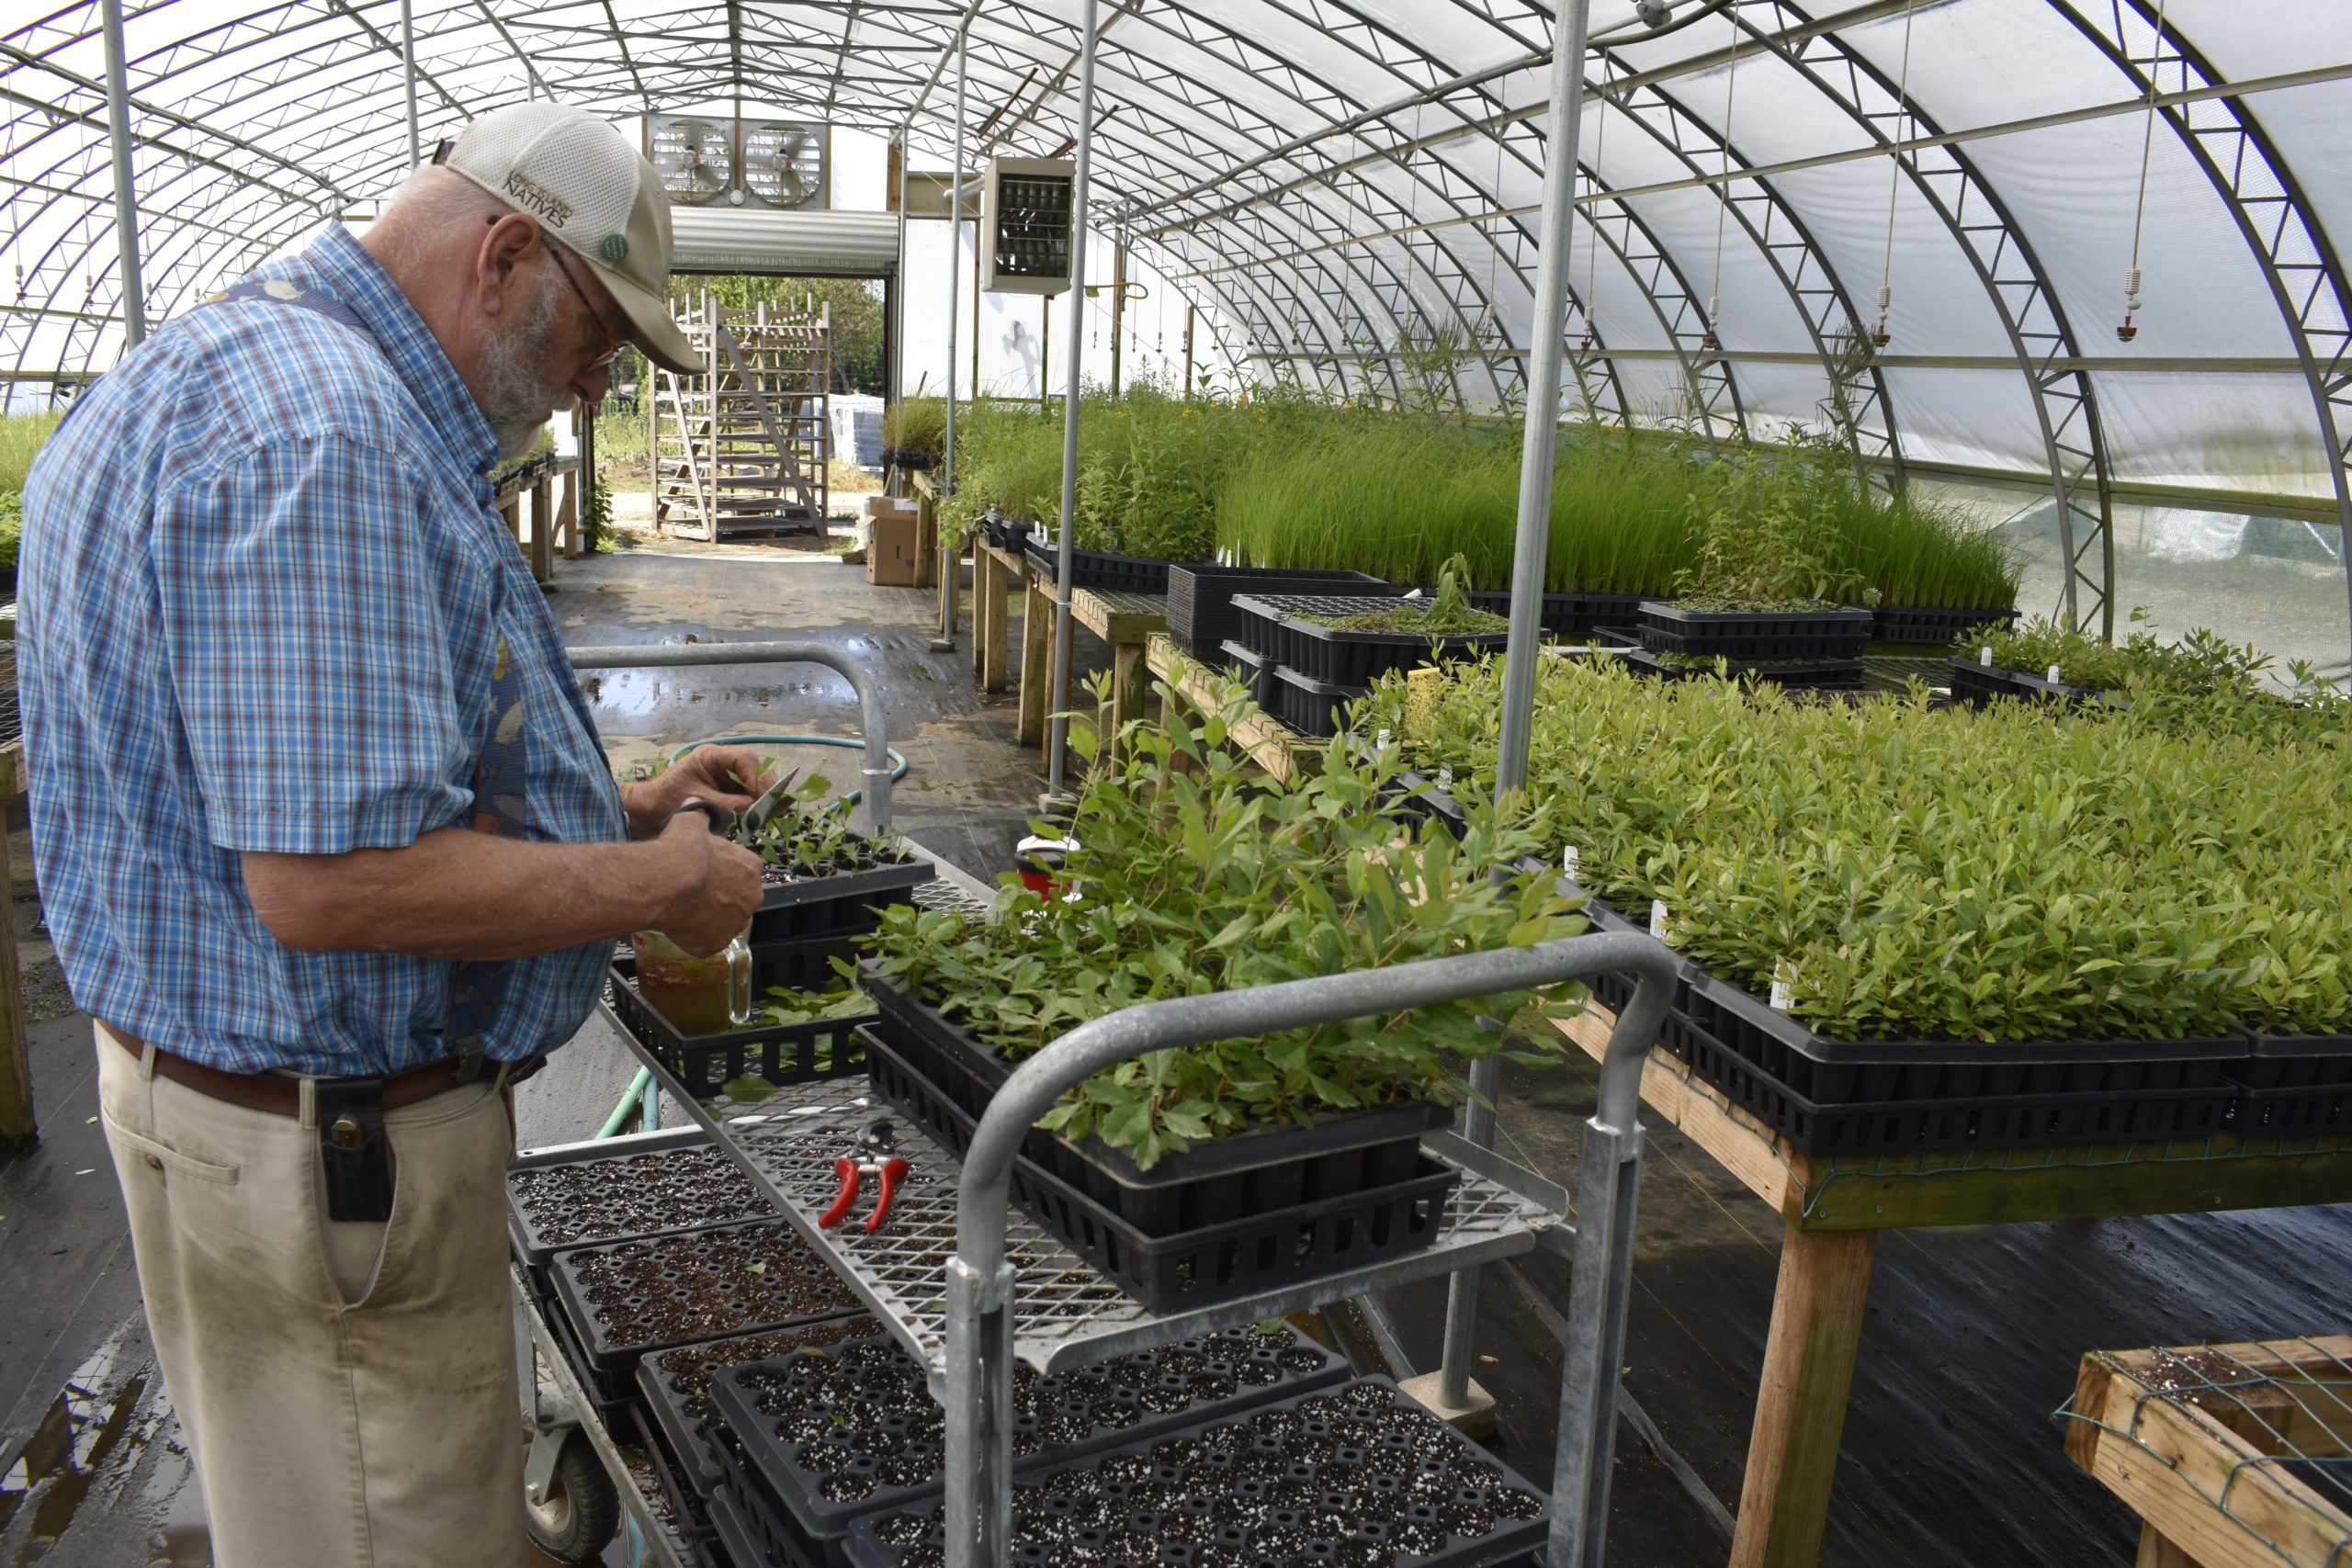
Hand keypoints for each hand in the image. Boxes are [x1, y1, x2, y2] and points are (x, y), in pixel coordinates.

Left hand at [624, 745, 773, 836]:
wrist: (647, 811)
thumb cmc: (665, 802)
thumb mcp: (698, 802)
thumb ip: (728, 804)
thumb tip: (755, 809)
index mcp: (711, 756)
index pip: (744, 759)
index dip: (757, 778)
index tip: (762, 799)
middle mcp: (721, 762)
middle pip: (754, 769)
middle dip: (764, 788)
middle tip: (772, 810)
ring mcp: (725, 775)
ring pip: (754, 781)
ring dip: (762, 797)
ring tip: (767, 815)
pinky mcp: (726, 789)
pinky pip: (747, 793)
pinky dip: (754, 804)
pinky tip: (758, 816)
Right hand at [646, 809, 765, 954]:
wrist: (669, 882)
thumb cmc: (682, 850)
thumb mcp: (690, 822)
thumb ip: (698, 813)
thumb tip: (695, 801)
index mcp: (751, 867)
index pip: (741, 872)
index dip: (720, 873)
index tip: (703, 872)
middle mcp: (751, 897)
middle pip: (736, 899)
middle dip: (718, 897)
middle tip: (692, 893)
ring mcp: (735, 923)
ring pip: (722, 922)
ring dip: (706, 918)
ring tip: (682, 909)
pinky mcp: (717, 943)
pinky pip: (706, 941)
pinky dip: (694, 937)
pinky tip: (677, 925)